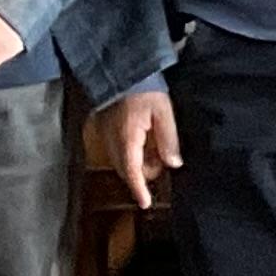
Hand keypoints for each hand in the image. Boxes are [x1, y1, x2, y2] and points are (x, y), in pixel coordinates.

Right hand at [98, 88, 176, 208]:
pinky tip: (145, 144)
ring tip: (157, 153)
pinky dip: (131, 154)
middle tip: (160, 168)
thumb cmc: (145, 89)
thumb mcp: (163, 112)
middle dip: (142, 175)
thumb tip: (173, 164)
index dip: (138, 190)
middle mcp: (111, 141)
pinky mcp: (103, 129)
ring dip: (138, 164)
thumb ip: (168, 139)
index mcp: (126, 139)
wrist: (120, 70)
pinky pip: (117, 151)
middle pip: (126, 170)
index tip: (145, 204)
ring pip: (121, 161)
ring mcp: (104, 135)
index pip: (132, 172)